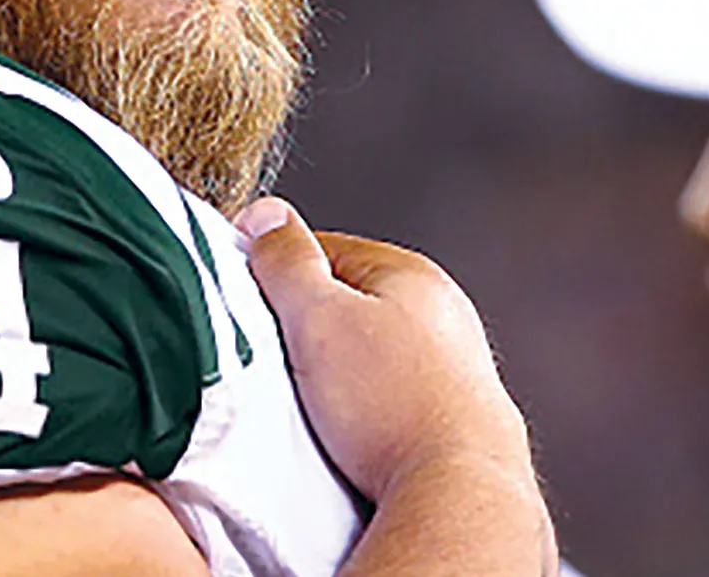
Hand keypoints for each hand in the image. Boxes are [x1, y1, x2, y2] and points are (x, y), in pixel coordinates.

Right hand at [235, 197, 531, 503]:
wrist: (457, 493)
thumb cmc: (390, 404)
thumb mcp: (317, 316)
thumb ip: (286, 260)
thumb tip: (266, 214)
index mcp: (410, 274)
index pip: (321, 249)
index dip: (276, 273)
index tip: (251, 304)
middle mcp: (441, 312)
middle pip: (346, 301)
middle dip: (306, 325)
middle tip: (276, 356)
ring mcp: (453, 366)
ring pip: (366, 350)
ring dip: (333, 369)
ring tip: (311, 399)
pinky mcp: (454, 415)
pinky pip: (387, 393)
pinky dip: (362, 405)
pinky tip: (347, 428)